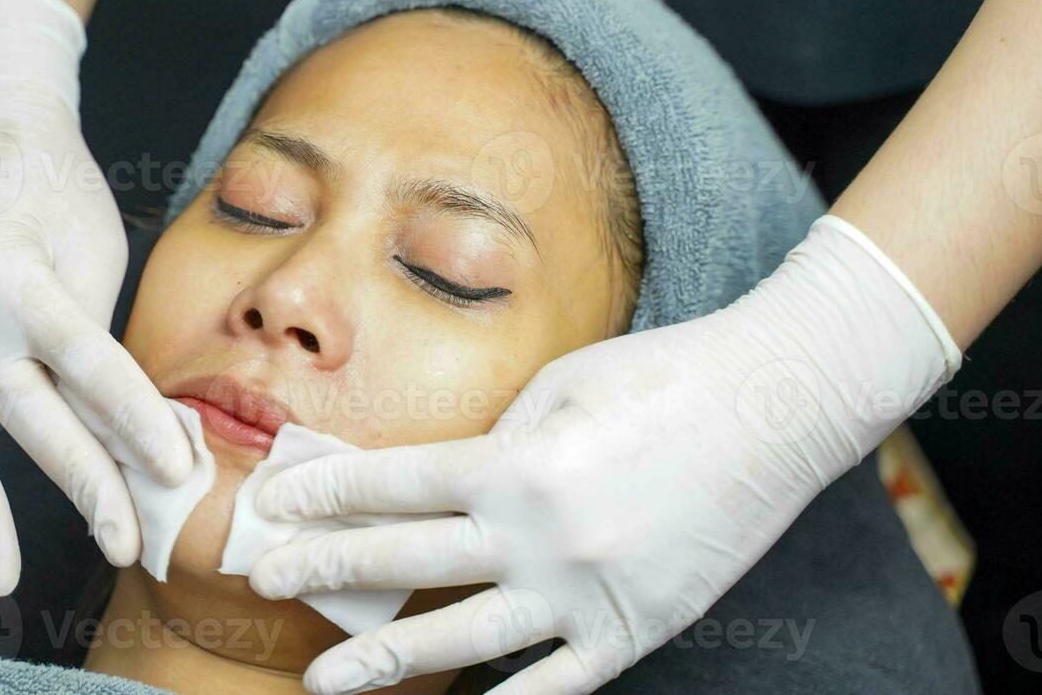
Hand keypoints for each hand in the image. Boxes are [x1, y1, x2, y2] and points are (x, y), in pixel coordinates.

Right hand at [0, 0, 192, 594]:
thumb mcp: (95, 249)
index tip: (177, 472)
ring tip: (0, 579)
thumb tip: (110, 428)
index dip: (138, 422)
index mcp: (19, 276)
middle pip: (32, 416)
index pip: (90, 367)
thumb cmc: (54, 187)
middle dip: (89, 484)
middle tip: (127, 543)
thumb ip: (92, 335)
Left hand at [246, 216, 960, 693]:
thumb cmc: (663, 378)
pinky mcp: (636, 629)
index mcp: (519, 464)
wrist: (778, 409)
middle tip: (262, 581)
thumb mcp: (559, 387)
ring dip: (384, 660)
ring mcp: (588, 594)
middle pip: (409, 562)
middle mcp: (543, 537)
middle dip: (326, 570)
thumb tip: (441, 488)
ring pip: (464, 639)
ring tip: (321, 680)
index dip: (327, 495)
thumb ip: (492, 445)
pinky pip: (556, 683)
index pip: (396, 486)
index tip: (273, 505)